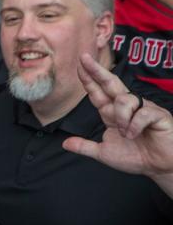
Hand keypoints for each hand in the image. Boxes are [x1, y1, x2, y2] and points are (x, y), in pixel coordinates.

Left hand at [63, 54, 172, 194]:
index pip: (98, 92)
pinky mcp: (158, 114)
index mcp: (113, 113)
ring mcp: (143, 108)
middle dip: (97, 70)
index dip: (88, 79)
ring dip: (121, 117)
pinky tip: (135, 135)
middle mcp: (127, 106)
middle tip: (84, 57)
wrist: (160, 166)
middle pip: (110, 83)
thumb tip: (64, 143)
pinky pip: (142, 113)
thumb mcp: (104, 153)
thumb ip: (85, 147)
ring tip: (126, 133)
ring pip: (124, 100)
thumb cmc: (136, 157)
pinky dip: (134, 125)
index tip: (79, 65)